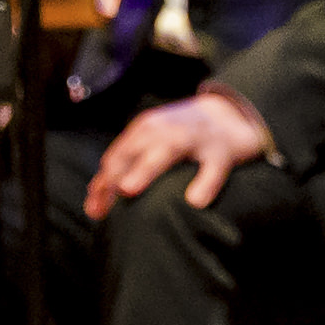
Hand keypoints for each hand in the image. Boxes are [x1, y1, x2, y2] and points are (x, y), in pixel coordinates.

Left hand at [83, 87, 276, 221]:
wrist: (232, 114)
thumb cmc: (183, 136)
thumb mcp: (153, 144)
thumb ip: (126, 169)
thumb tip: (92, 204)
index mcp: (146, 130)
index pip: (116, 157)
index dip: (102, 183)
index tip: (93, 210)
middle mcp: (166, 130)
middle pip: (133, 151)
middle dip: (113, 175)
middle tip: (97, 203)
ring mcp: (194, 138)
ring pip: (166, 151)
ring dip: (145, 168)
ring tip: (127, 188)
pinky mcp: (222, 151)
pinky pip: (213, 169)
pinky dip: (204, 183)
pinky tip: (194, 201)